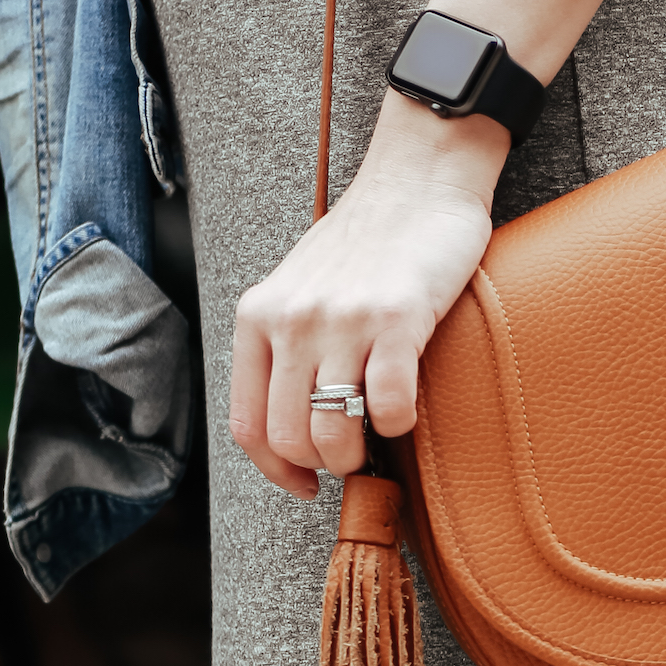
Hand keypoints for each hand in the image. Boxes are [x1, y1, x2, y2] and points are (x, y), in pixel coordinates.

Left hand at [228, 97, 506, 495]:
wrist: (416, 182)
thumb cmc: (364, 245)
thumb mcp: (297, 289)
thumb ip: (283, 346)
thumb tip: (292, 424)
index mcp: (258, 316)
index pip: (248, 424)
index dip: (275, 469)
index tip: (301, 483)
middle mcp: (292, 319)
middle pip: (289, 438)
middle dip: (322, 465)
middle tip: (348, 456)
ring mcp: (343, 319)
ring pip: (332, 433)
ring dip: (357, 456)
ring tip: (373, 440)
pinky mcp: (397, 318)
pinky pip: (389, 407)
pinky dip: (398, 424)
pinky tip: (404, 408)